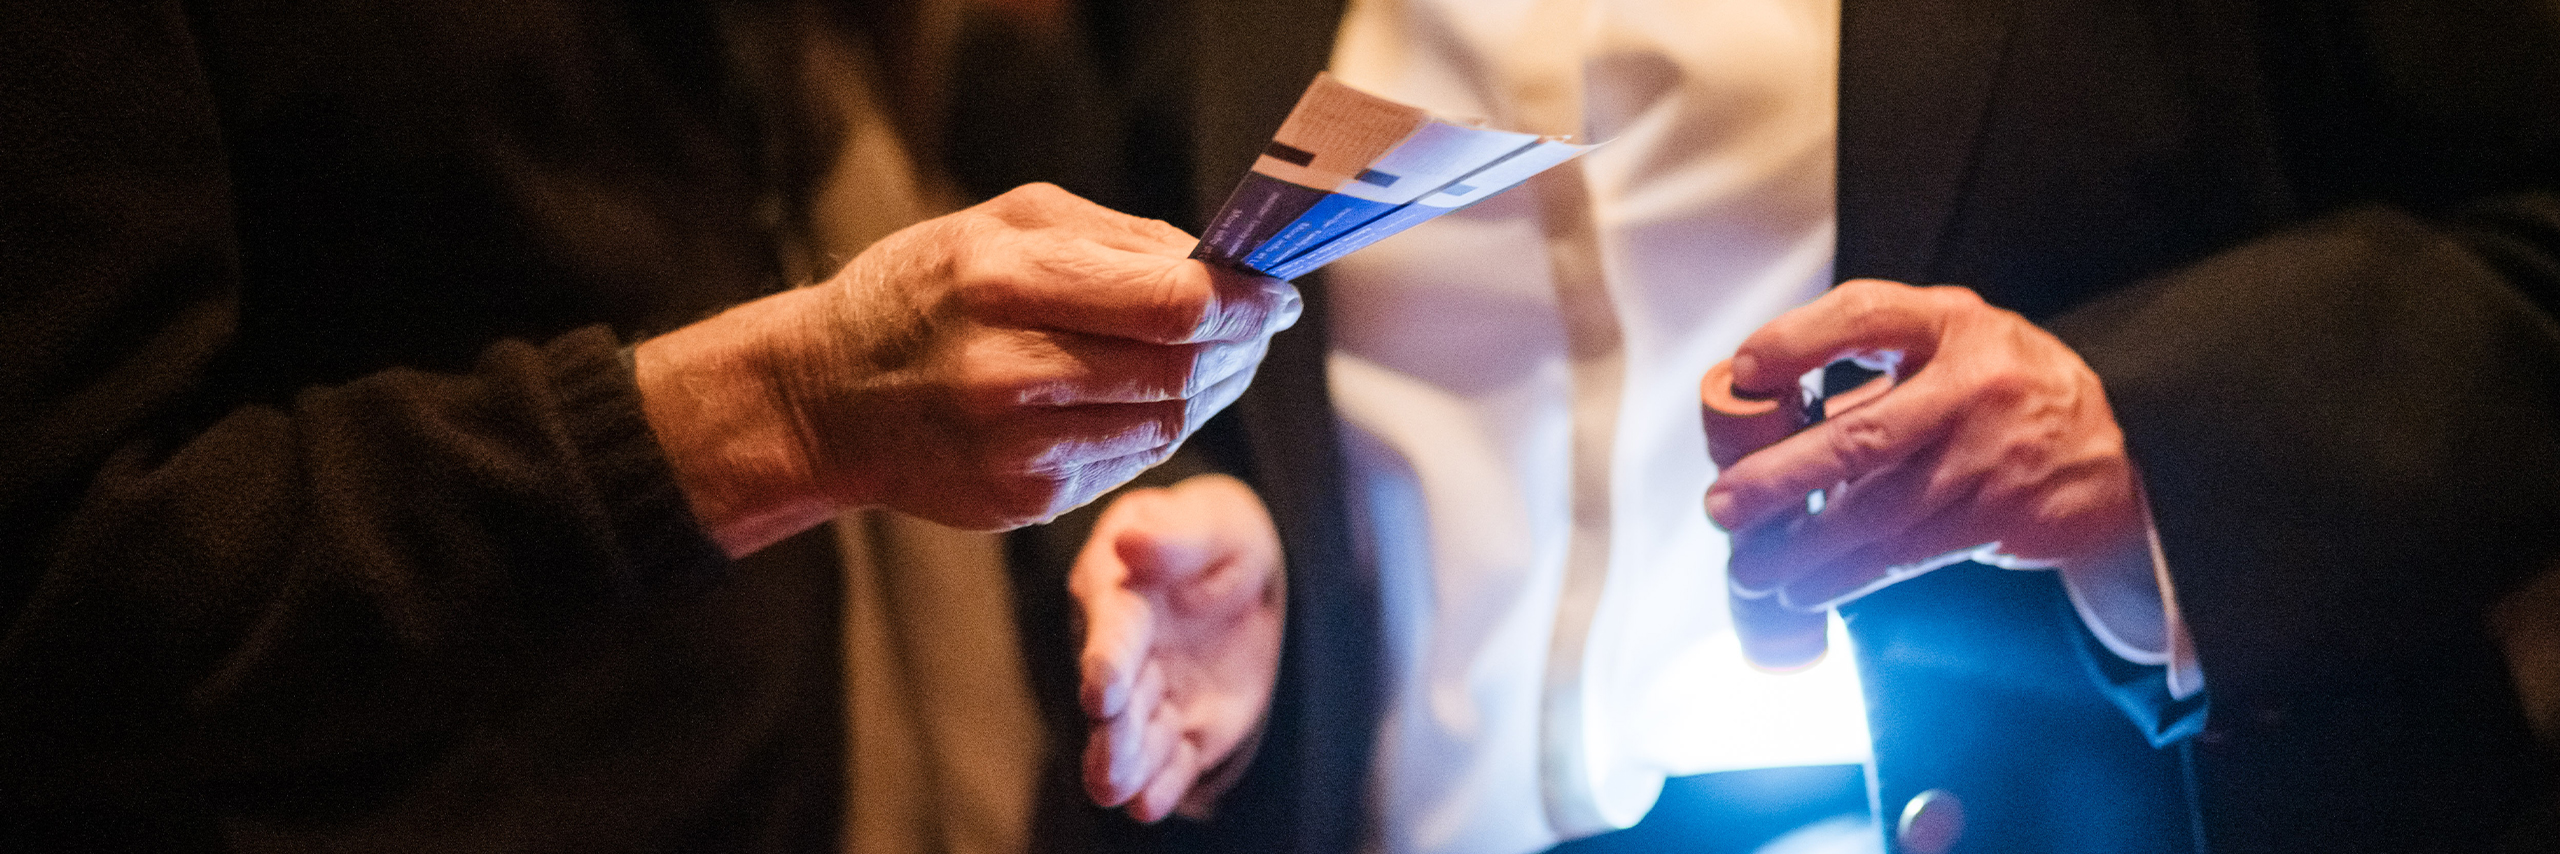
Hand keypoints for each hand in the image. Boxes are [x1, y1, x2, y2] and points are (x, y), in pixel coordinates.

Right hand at [637, 184, 1299, 553]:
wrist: (823, 399)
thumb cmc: (919, 293)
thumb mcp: (999, 225)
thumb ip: (1114, 239)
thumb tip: (1216, 263)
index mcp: (1003, 281)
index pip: (1171, 302)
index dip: (1241, 300)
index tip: (1273, 291)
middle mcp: (1008, 371)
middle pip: (1180, 367)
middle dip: (1238, 344)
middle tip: (1261, 323)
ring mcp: (1015, 447)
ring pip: (1167, 425)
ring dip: (1212, 389)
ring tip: (1222, 357)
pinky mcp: (1022, 500)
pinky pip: (1129, 465)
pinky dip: (1161, 427)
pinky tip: (1161, 397)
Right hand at [1071, 474, 1282, 822]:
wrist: (1244, 577)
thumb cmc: (1214, 539)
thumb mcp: (1207, 524)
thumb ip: (1173, 536)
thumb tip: (1130, 541)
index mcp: (1121, 596)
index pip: (1114, 631)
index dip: (1108, 659)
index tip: (1103, 689)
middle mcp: (1126, 657)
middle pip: (1117, 698)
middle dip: (1112, 728)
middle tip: (1108, 759)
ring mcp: (1153, 699)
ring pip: (1135, 739)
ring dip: (1125, 765)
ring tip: (1117, 791)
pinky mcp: (1184, 732)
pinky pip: (1172, 764)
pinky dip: (1160, 787)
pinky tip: (1149, 805)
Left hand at [1704, 279, 2148, 612]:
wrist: (2120, 448)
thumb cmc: (2003, 392)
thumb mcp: (1950, 348)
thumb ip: (1873, 374)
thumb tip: (1765, 423)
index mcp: (1950, 324)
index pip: (1865, 316)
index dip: (1799, 341)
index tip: (1745, 372)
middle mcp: (1971, 385)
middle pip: (1859, 437)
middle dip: (1778, 479)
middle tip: (1724, 505)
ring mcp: (1988, 455)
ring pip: (1877, 511)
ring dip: (1804, 546)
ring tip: (1750, 566)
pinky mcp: (1999, 515)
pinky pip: (1906, 553)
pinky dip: (1849, 575)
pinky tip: (1808, 588)